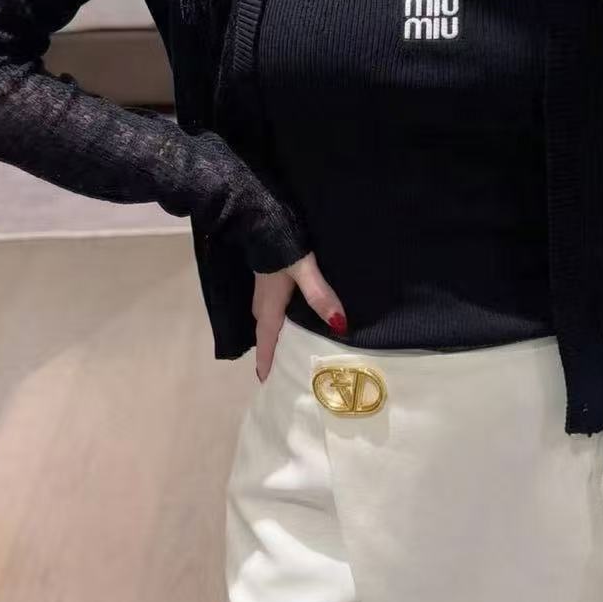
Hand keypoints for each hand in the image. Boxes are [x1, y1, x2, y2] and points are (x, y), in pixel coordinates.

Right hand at [253, 254, 347, 381]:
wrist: (263, 217)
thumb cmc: (282, 246)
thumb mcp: (304, 271)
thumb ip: (320, 296)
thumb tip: (340, 326)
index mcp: (268, 307)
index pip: (266, 343)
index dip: (267, 363)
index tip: (269, 384)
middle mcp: (262, 304)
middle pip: (267, 337)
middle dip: (275, 355)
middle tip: (286, 374)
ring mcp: (264, 293)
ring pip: (270, 324)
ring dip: (278, 339)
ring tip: (293, 353)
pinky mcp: (270, 282)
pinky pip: (274, 312)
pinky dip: (282, 324)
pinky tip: (297, 323)